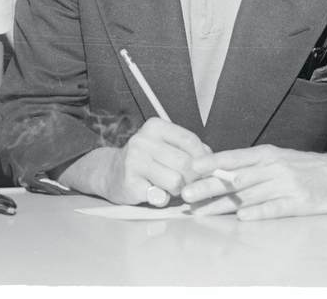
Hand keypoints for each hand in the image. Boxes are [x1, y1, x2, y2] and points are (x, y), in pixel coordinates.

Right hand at [62, 117, 209, 204]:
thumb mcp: (166, 148)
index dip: (205, 159)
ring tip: (169, 188)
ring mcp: (134, 159)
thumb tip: (215, 165)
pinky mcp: (130, 181)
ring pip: (176, 182)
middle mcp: (143, 140)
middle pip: (186, 164)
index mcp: (155, 127)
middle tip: (189, 185)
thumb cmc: (148, 161)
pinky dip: (163, 198)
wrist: (111, 173)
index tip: (207, 171)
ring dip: (178, 191)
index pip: (190, 140)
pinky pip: (161, 196)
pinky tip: (154, 192)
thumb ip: (190, 152)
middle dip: (193, 179)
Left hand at [182, 146, 326, 219]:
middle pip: (235, 178)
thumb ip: (251, 165)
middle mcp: (272, 167)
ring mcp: (286, 185)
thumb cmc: (303, 167)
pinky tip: (242, 217)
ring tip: (202, 210)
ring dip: (223, 204)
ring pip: (248, 195)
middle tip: (186, 194)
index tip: (190, 167)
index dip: (210, 162)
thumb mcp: (276, 158)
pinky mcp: (300, 203)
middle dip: (208, 186)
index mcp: (265, 154)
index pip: (232, 157)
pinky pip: (275, 208)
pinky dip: (258, 212)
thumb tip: (219, 170)